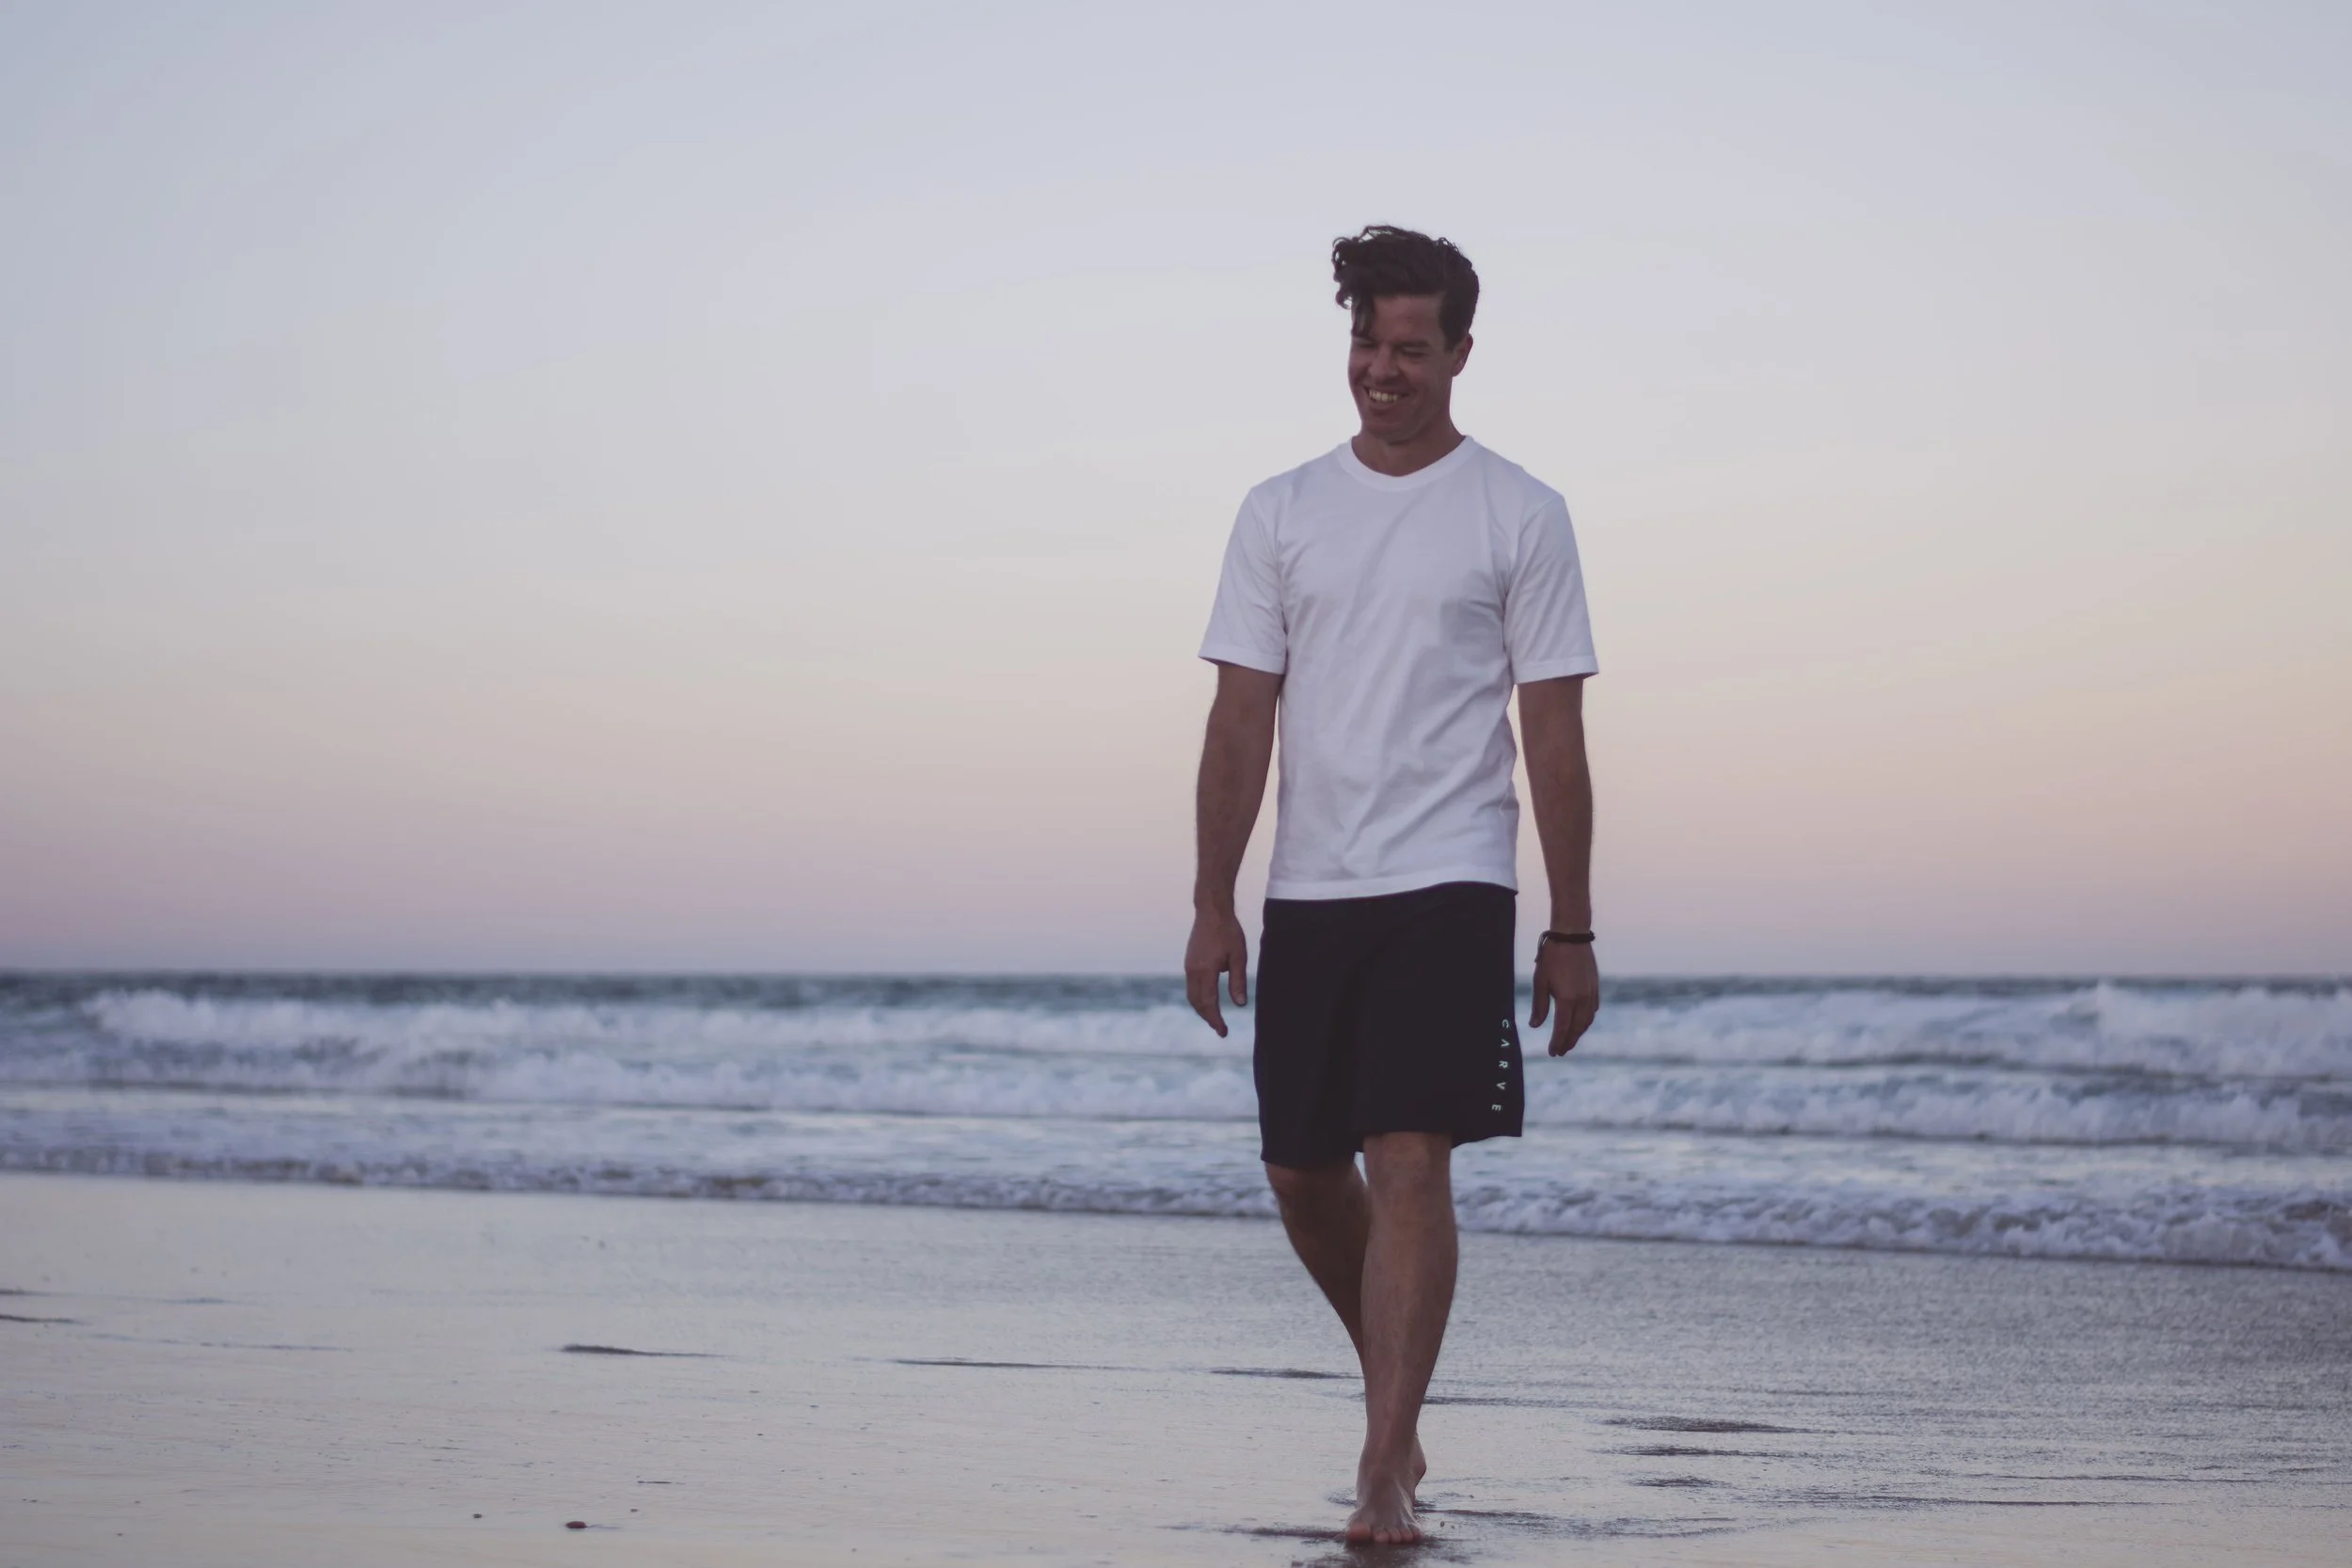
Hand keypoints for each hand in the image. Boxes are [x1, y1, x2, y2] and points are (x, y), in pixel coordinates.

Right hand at [1184, 908, 1249, 1036]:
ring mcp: (1188, 966)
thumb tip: (1240, 1005)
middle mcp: (1193, 971)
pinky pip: (1191, 987)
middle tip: (1221, 1030)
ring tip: (1214, 1018)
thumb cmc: (1228, 932)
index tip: (1223, 1032)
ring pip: (1192, 996)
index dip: (1216, 1020)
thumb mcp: (1239, 957)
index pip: (1209, 1003)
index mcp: (1205, 971)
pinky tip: (1208, 1001)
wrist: (1211, 911)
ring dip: (1202, 1010)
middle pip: (1197, 1003)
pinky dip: (1198, 999)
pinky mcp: (1188, 962)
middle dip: (1208, 1018)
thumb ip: (1238, 981)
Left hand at [1530, 939, 1598, 1055]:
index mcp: (1567, 999)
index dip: (1557, 1043)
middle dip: (1568, 1042)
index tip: (1552, 1053)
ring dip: (1577, 1033)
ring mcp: (1591, 994)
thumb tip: (1535, 1026)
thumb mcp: (1540, 981)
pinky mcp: (1595, 987)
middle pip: (1576, 1029)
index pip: (1562, 1029)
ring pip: (1586, 1022)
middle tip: (1560, 1052)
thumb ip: (1539, 1006)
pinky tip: (1580, 1023)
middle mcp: (1582, 1000)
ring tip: (1568, 1040)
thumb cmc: (1552, 957)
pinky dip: (1586, 1021)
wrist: (1571, 936)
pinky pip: (1592, 1011)